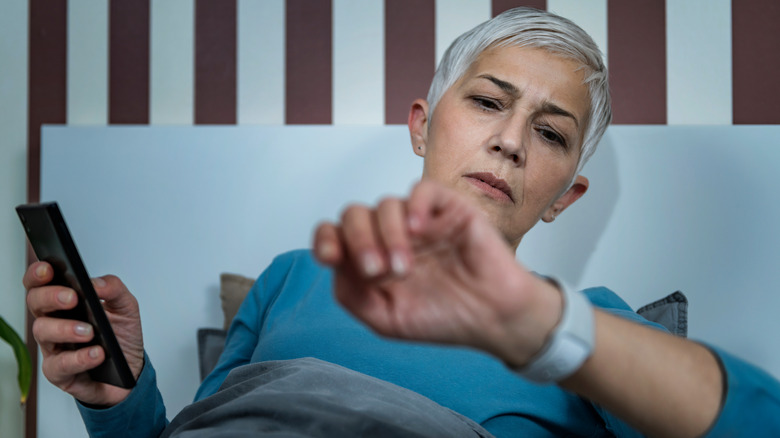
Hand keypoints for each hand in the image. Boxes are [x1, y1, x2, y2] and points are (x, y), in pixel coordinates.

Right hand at [24, 262, 144, 405]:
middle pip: (35, 303)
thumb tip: (97, 283)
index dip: (39, 274)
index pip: (42, 283)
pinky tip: (96, 353)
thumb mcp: (126, 308)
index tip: (48, 269)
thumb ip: (115, 289)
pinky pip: (60, 365)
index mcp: (66, 303)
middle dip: (50, 297)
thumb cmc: (121, 337)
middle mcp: (54, 322)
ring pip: (42, 332)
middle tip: (72, 298)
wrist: (131, 370)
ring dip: (65, 329)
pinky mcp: (59, 372)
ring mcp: (54, 347)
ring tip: (88, 331)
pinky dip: (79, 358)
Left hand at [313, 180, 561, 365]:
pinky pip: (423, 190)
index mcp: (373, 257)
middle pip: (355, 214)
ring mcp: (420, 220)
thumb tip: (334, 265)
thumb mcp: (387, 319)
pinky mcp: (449, 209)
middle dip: (359, 241)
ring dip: (389, 236)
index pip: (336, 233)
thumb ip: (352, 295)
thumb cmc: (444, 318)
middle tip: (378, 272)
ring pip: (387, 204)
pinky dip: (415, 206)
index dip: (326, 238)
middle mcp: (391, 235)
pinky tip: (420, 230)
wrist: (494, 319)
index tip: (329, 257)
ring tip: (405, 269)